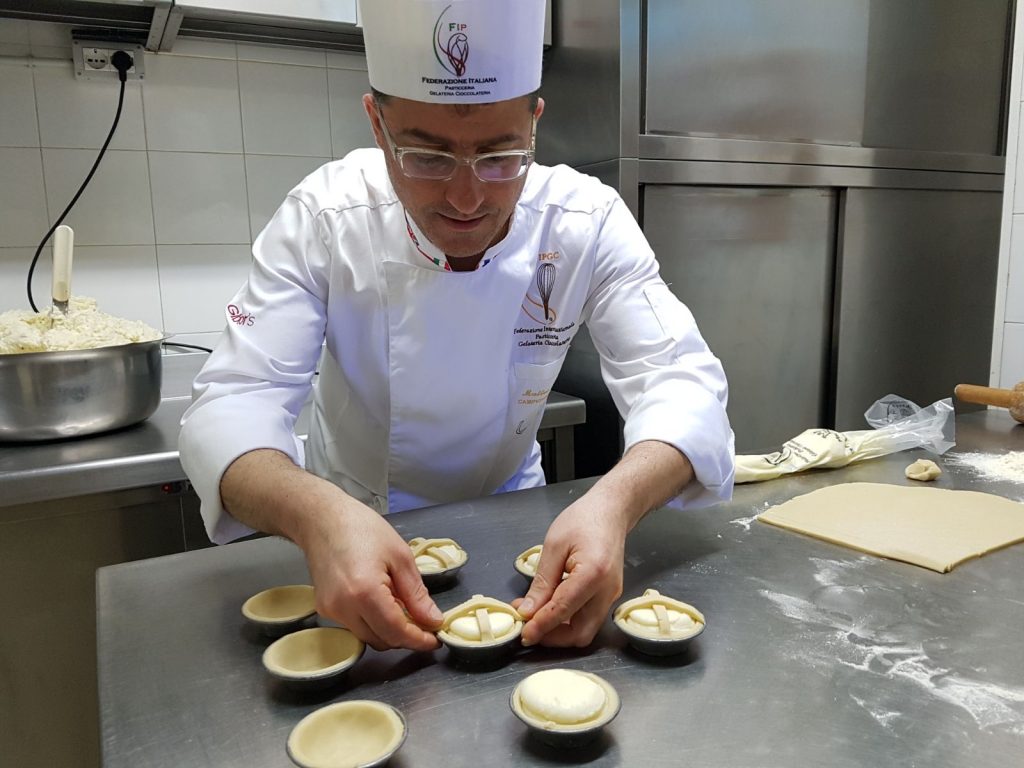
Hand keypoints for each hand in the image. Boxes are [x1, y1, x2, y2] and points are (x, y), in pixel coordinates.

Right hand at [300, 497, 442, 651]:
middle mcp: (343, 608)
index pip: (396, 632)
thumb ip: (417, 594)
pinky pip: (355, 626)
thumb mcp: (400, 556)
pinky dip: (372, 622)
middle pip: (382, 640)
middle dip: (405, 637)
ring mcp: (330, 611)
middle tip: (424, 622)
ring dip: (389, 630)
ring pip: (368, 636)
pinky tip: (381, 601)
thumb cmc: (362, 528)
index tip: (435, 639)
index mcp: (365, 593)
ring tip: (402, 605)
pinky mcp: (324, 609)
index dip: (419, 639)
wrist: (322, 519)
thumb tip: (432, 620)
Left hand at [513, 494, 627, 646]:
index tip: (523, 633)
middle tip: (528, 628)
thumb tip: (527, 612)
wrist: (611, 510)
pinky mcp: (609, 596)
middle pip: (581, 633)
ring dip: (560, 631)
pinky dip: (569, 620)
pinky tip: (551, 608)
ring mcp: (612, 595)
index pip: (563, 610)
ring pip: (586, 630)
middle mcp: (607, 591)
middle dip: (553, 638)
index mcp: (593, 574)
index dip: (541, 625)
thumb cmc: (582, 520)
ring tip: (535, 616)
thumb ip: (541, 583)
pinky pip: (589, 618)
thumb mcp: (553, 546)